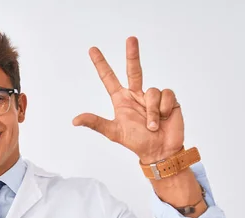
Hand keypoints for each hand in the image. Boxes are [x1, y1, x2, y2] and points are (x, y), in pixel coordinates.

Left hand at [72, 37, 182, 163]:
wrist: (160, 151)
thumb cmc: (137, 142)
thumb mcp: (114, 132)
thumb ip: (96, 123)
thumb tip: (75, 120)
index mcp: (121, 100)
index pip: (109, 78)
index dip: (101, 64)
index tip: (92, 50)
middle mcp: (136, 95)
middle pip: (134, 69)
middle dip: (132, 54)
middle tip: (131, 38)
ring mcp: (152, 96)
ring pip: (151, 91)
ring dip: (152, 112)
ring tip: (152, 125)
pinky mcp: (169, 99)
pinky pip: (166, 95)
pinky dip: (163, 109)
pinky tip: (165, 118)